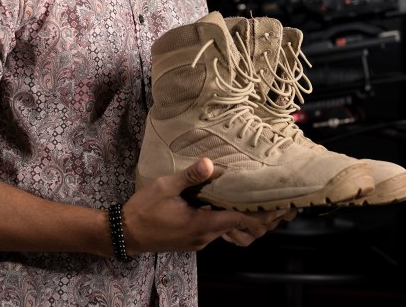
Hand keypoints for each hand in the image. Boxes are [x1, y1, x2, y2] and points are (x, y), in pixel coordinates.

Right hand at [124, 157, 295, 253]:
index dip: (261, 215)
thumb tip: (212, 163)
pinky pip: (216, 231)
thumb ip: (189, 177)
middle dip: (258, 217)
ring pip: (228, 231)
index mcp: (202, 224)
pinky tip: (225, 204)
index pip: (240, 221)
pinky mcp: (192, 240)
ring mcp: (198, 241)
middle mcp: (205, 236)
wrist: (126, 234)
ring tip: (255, 201)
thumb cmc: (144, 210)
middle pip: (239, 229)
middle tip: (276, 203)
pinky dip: (227, 220)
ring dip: (242, 219)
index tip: (279, 206)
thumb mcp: (165, 187)